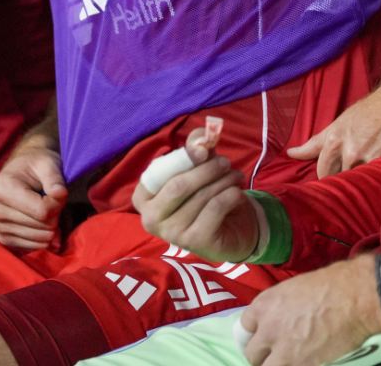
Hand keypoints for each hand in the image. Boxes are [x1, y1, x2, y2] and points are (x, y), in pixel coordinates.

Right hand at [0, 134, 66, 249]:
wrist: (22, 171)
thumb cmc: (36, 165)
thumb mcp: (47, 163)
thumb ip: (55, 178)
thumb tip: (60, 194)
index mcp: (2, 189)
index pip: (42, 211)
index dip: (58, 204)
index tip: (58, 192)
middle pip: (42, 227)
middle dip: (55, 216)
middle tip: (51, 200)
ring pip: (39, 240)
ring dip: (50, 227)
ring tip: (45, 208)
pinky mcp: (3, 238)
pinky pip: (32, 247)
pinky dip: (43, 238)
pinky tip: (41, 222)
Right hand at [133, 127, 257, 262]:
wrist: (226, 233)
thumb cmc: (203, 196)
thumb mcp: (197, 168)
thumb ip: (195, 148)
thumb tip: (203, 136)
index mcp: (143, 198)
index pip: (157, 172)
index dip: (182, 158)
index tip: (205, 150)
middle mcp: (150, 219)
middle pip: (179, 185)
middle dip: (207, 169)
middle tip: (226, 162)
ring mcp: (172, 234)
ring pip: (201, 196)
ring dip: (224, 180)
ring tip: (235, 175)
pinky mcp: (195, 242)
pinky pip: (216, 208)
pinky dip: (231, 195)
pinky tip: (237, 193)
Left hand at [239, 253, 380, 365]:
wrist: (354, 299)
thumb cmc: (331, 284)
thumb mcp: (295, 288)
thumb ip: (281, 306)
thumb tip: (283, 315)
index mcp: (264, 305)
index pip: (245, 326)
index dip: (256, 333)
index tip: (263, 337)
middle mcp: (268, 329)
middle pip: (252, 353)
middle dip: (262, 355)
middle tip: (273, 356)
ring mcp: (283, 350)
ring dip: (273, 365)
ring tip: (286, 362)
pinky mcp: (301, 365)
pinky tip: (304, 363)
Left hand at [286, 87, 380, 176]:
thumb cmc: (367, 111)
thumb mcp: (338, 123)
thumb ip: (316, 142)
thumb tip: (291, 153)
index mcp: (335, 141)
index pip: (322, 172)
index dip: (326, 178)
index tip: (329, 180)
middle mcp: (350, 152)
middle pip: (340, 181)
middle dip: (343, 183)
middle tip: (348, 180)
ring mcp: (370, 159)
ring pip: (359, 183)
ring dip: (362, 184)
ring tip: (366, 179)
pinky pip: (378, 181)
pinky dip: (378, 181)